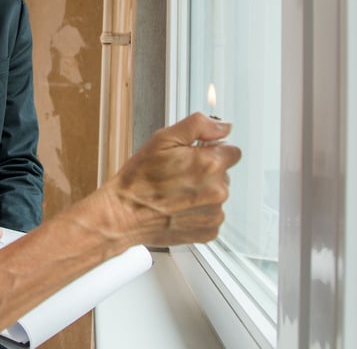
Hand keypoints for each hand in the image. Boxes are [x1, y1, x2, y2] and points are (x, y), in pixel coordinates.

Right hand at [100, 112, 240, 246]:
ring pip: (217, 194)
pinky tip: (179, 207)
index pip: (232, 150)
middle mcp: (218, 190)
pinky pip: (212, 214)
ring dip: (203, 192)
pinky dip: (198, 211)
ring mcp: (214, 213)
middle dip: (206, 171)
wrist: (124, 215)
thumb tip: (223, 126)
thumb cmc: (139, 179)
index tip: (194, 155)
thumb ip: (199, 126)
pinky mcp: (209, 231)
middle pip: (224, 173)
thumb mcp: (163, 139)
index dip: (211, 150)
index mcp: (210, 164)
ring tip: (175, 193)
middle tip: (178, 174)